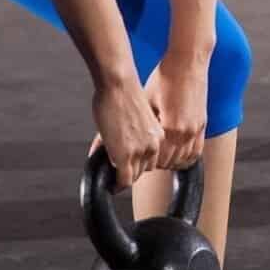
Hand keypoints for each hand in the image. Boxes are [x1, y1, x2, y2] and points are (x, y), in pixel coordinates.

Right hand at [90, 74, 163, 190]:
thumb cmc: (123, 93)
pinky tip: (110, 184)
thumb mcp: (136, 118)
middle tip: (117, 168)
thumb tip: (122, 146)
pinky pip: (124, 181)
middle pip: (144, 169)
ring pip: (134, 176)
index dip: (138, 162)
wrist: (119, 84)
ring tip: (111, 172)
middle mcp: (154, 144)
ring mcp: (140, 151)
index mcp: (159, 134)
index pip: (153, 159)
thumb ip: (134, 134)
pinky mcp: (125, 156)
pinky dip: (117, 185)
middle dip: (130, 169)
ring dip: (122, 175)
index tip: (129, 166)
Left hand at [146, 50, 209, 171]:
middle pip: (169, 162)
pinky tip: (177, 156)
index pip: (156, 160)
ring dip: (171, 162)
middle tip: (144, 161)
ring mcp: (196, 129)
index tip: (136, 161)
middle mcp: (185, 132)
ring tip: (159, 159)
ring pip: (183, 160)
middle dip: (155, 164)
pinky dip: (186, 158)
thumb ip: (140, 125)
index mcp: (169, 127)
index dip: (144, 163)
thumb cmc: (165, 77)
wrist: (188, 61)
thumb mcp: (146, 101)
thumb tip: (123, 139)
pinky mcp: (202, 124)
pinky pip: (196, 151)